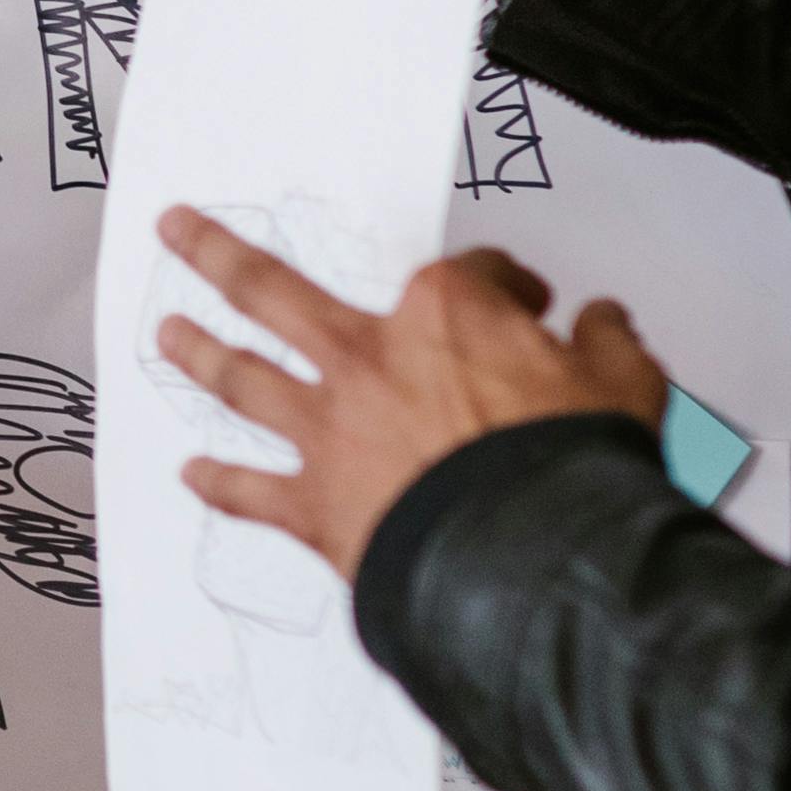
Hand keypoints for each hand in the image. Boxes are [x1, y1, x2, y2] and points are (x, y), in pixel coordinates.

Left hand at [154, 209, 666, 580]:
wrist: (528, 559)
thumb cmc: (566, 469)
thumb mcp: (624, 383)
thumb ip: (609, 343)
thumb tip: (607, 322)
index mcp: (445, 317)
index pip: (468, 276)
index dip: (505, 285)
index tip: (526, 301)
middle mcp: (369, 360)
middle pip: (274, 293)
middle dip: (217, 255)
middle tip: (177, 231)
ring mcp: (333, 431)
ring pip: (246, 381)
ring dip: (200, 355)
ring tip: (166, 333)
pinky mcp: (318, 506)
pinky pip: (254, 493)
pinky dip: (220, 484)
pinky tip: (193, 474)